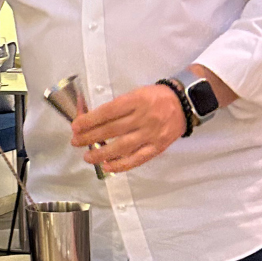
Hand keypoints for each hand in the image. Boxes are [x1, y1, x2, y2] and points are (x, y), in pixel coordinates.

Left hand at [71, 85, 186, 173]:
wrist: (185, 103)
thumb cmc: (156, 97)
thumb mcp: (136, 93)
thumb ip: (117, 107)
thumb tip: (91, 119)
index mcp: (137, 100)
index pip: (109, 111)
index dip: (90, 120)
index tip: (76, 126)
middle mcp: (144, 117)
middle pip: (112, 129)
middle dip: (90, 136)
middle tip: (76, 141)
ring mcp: (152, 134)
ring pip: (123, 146)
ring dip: (102, 153)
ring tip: (87, 156)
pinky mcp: (158, 147)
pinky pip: (137, 158)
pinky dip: (121, 164)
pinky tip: (107, 166)